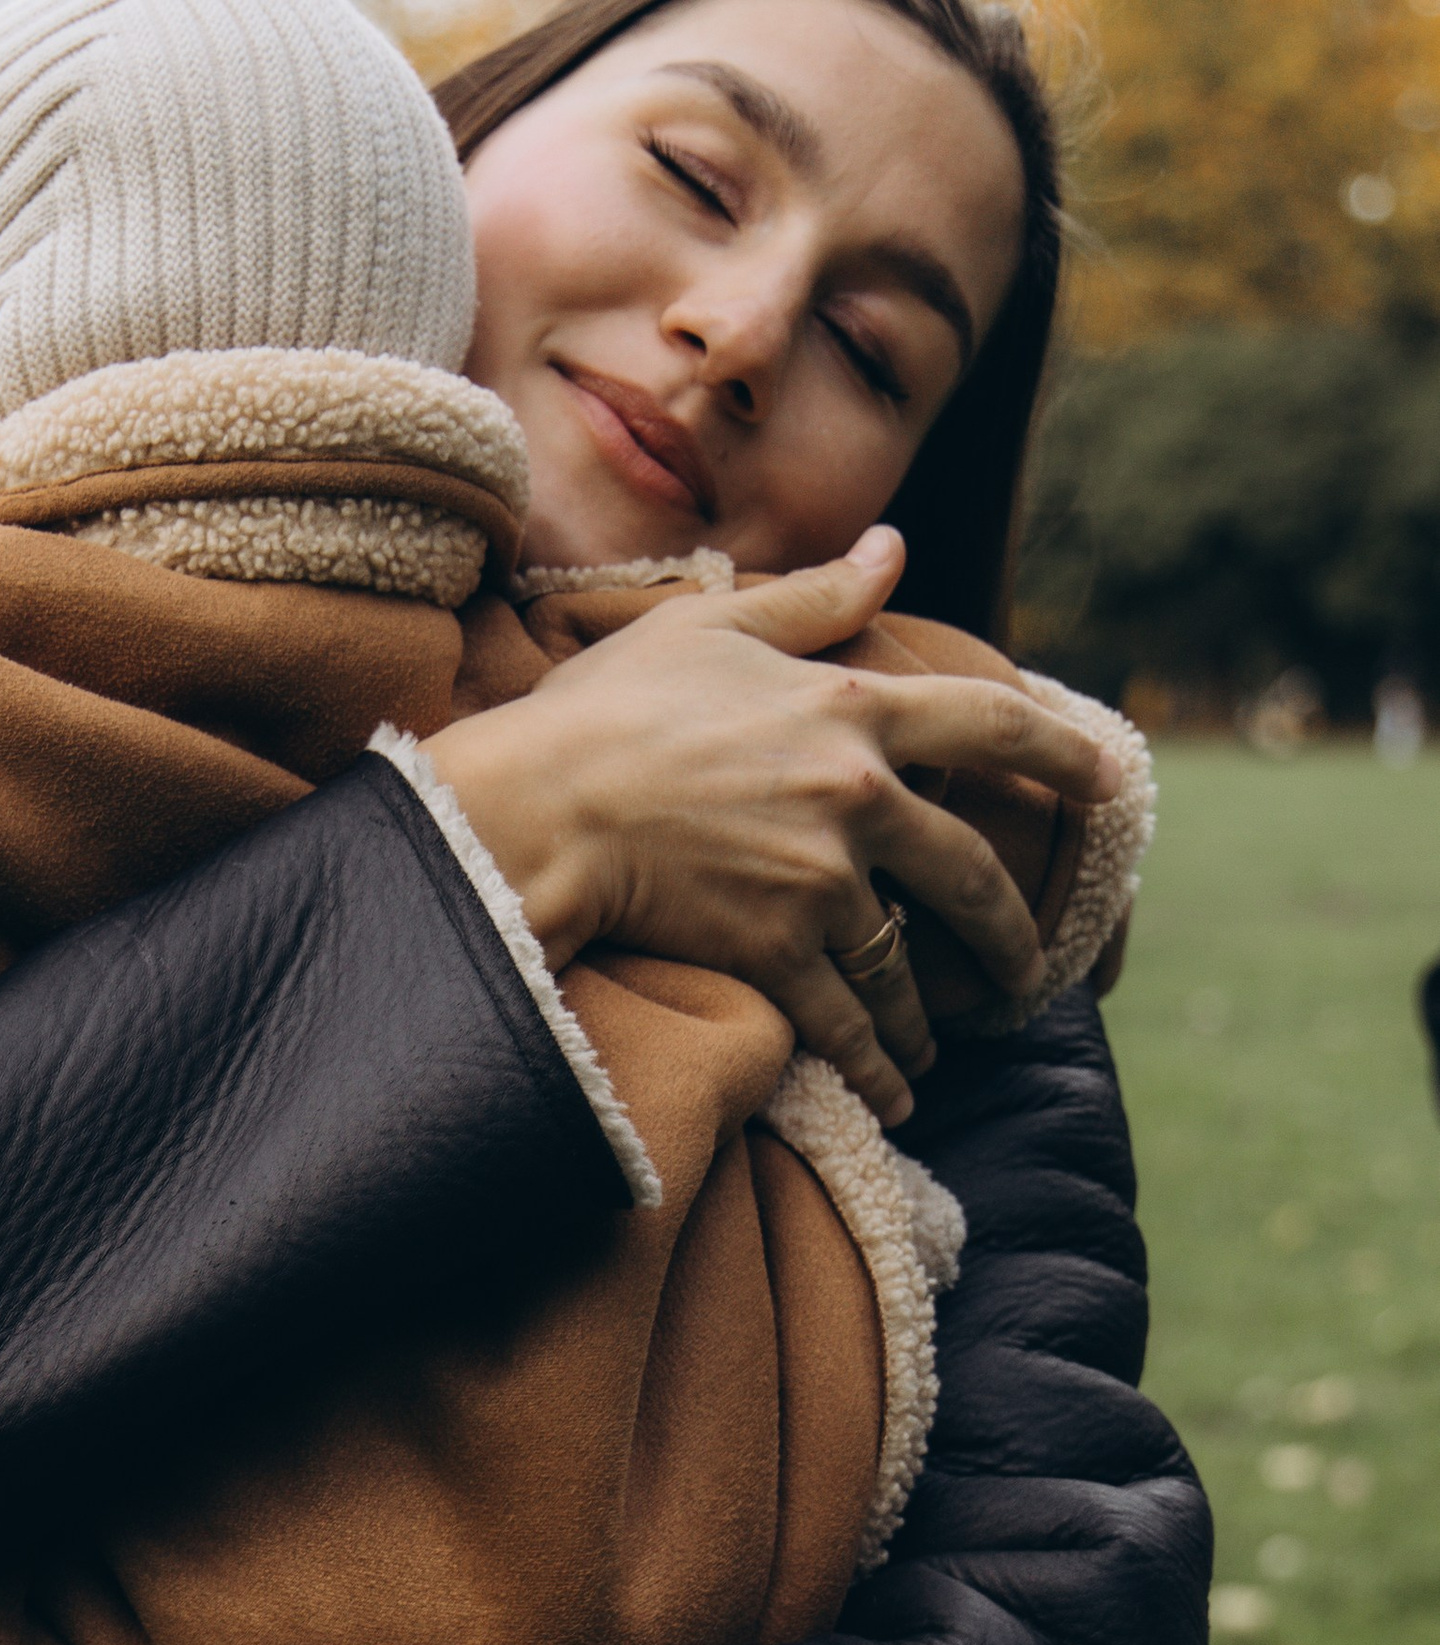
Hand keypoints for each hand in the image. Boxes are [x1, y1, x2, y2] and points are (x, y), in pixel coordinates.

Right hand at [430, 528, 1116, 1126]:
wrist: (536, 806)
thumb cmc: (606, 708)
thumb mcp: (712, 624)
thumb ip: (817, 596)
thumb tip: (893, 547)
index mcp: (852, 706)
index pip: (992, 724)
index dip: (1062, 752)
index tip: (1107, 781)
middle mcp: (858, 794)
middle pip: (970, 871)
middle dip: (1011, 929)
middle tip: (1030, 966)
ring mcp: (823, 878)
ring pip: (909, 963)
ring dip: (931, 1017)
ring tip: (940, 1050)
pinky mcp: (778, 948)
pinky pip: (851, 1022)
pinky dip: (880, 1066)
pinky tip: (898, 1097)